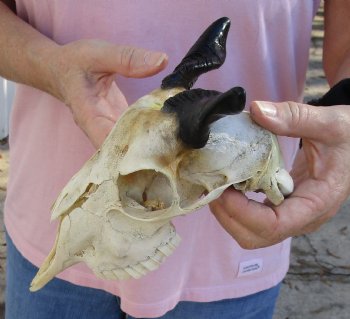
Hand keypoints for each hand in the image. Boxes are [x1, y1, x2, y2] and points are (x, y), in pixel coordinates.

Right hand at [48, 40, 167, 147]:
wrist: (62, 69)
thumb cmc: (75, 63)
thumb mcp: (99, 54)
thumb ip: (129, 58)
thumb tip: (162, 61)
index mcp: (91, 118)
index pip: (113, 145)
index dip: (135, 151)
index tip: (159, 144)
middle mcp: (100, 131)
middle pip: (126, 152)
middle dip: (150, 150)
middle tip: (177, 141)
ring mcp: (111, 130)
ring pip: (133, 145)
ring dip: (153, 142)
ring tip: (178, 136)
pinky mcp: (120, 124)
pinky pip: (136, 133)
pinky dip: (151, 130)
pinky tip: (169, 125)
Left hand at [209, 100, 349, 248]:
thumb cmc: (347, 136)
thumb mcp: (328, 123)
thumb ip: (294, 117)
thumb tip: (256, 110)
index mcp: (316, 203)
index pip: (273, 225)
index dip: (242, 212)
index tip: (222, 190)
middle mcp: (302, 218)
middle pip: (255, 236)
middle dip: (228, 216)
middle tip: (213, 187)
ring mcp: (291, 216)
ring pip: (250, 232)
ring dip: (227, 214)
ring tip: (216, 186)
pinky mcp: (282, 208)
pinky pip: (252, 219)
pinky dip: (234, 208)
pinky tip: (228, 185)